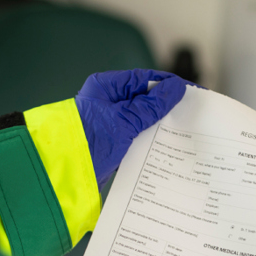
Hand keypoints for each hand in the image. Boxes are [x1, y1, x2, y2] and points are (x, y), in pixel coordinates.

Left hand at [76, 69, 191, 185]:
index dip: (170, 85)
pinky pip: (138, 136)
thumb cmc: (86, 143)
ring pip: (144, 119)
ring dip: (161, 126)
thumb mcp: (124, 122)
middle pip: (146, 99)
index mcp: (107, 87)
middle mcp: (108, 101)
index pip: (145, 80)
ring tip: (185, 132)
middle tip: (193, 115)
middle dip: (168, 107)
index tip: (193, 93)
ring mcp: (110, 122)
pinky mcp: (113, 142)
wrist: (62, 175)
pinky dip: (151, 140)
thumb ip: (151, 106)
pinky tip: (167, 147)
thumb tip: (175, 88)